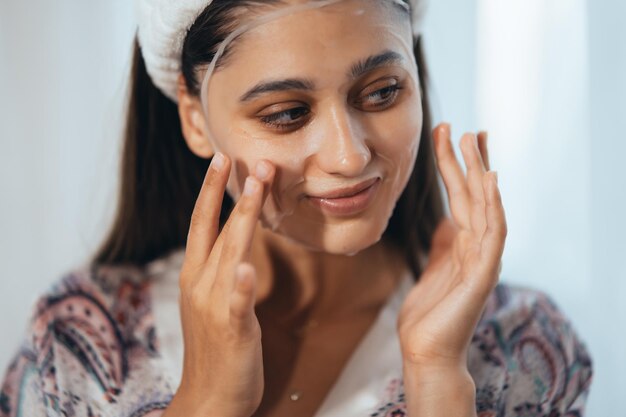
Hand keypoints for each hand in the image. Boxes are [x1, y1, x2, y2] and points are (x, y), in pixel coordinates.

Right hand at [163, 153, 274, 416]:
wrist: (209, 397)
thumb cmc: (216, 348)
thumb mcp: (214, 301)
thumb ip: (223, 270)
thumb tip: (237, 243)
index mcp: (194, 275)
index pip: (202, 224)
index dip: (211, 191)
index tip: (222, 160)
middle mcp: (199, 284)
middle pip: (215, 229)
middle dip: (230, 191)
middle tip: (245, 158)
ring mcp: (214, 306)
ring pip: (230, 253)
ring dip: (243, 218)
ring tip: (257, 186)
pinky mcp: (232, 328)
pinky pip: (237, 302)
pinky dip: (240, 284)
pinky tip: (245, 267)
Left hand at [397, 123, 506, 371]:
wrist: (426, 350)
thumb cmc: (428, 313)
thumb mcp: (433, 267)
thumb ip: (443, 243)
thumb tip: (446, 219)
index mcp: (463, 244)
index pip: (463, 196)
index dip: (458, 166)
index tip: (451, 135)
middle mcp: (477, 247)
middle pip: (475, 195)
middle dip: (469, 160)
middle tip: (462, 128)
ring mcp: (482, 259)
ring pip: (485, 207)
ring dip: (480, 173)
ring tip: (473, 140)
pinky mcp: (481, 275)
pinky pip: (491, 235)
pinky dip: (493, 207)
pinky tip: (490, 182)